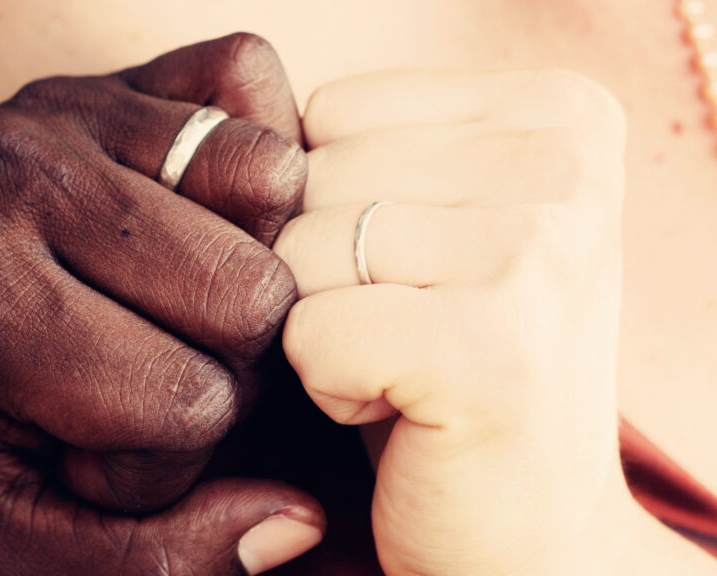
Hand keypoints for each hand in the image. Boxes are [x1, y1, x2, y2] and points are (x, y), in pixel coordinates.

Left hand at [0, 34, 322, 574]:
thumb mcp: (6, 544)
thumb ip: (149, 565)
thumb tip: (298, 521)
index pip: (188, 405)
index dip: (160, 463)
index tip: (88, 453)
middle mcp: (14, 177)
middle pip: (250, 293)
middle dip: (217, 367)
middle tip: (136, 378)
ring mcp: (60, 109)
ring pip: (271, 183)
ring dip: (242, 263)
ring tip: (164, 304)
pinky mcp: (99, 75)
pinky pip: (246, 78)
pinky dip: (248, 160)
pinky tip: (193, 220)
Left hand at [274, 69, 627, 574]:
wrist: (528, 527)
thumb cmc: (452, 365)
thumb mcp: (429, 225)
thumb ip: (365, 152)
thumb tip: (252, 143)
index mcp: (559, 113)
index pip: (333, 111)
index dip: (334, 205)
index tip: (412, 271)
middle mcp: (568, 163)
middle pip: (310, 177)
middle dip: (323, 271)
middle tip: (409, 331)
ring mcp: (543, 251)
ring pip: (299, 252)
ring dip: (323, 326)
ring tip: (409, 365)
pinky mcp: (497, 348)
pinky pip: (309, 331)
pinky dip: (328, 385)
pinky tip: (404, 409)